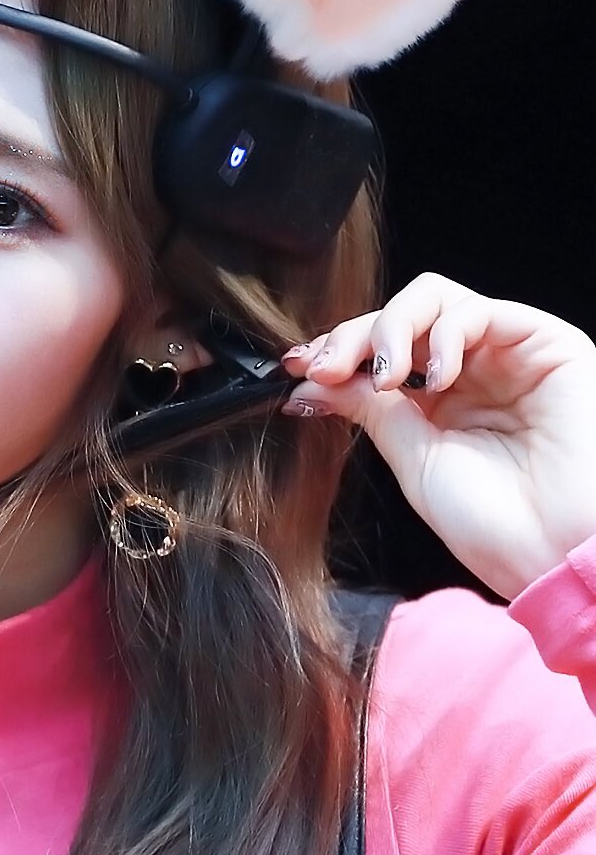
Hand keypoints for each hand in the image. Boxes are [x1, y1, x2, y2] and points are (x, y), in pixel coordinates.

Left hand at [280, 271, 595, 599]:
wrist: (557, 555)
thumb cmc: (496, 526)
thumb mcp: (414, 462)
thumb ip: (370, 411)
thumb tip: (312, 382)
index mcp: (438, 403)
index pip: (379, 352)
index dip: (337, 350)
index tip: (297, 367)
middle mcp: (471, 371)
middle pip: (400, 317)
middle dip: (353, 335)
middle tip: (327, 367)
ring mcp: (506, 354)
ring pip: (434, 300)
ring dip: (392, 328)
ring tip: (384, 376)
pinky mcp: (544, 343)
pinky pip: (479, 311)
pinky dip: (443, 335)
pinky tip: (433, 380)